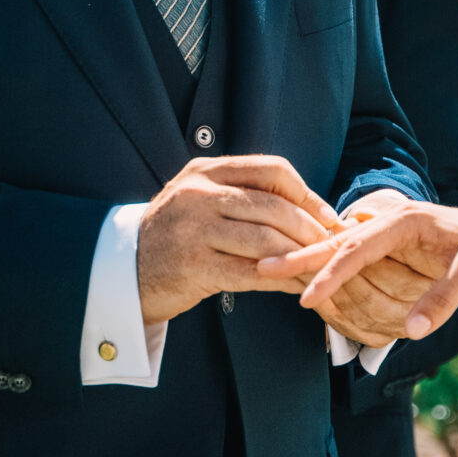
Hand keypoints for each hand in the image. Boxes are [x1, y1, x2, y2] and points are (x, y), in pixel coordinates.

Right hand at [137, 156, 339, 324]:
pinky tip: (297, 286)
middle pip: (274, 206)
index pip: (271, 169)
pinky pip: (252, 273)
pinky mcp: (193, 266)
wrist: (126, 270)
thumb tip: (309, 206)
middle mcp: (198, 194)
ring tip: (320, 267)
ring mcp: (193, 230)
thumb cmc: (176, 236)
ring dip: (301, 256)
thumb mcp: (200, 199)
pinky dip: (282, 280)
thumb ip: (242, 194)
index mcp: (206, 171)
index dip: (306, 194)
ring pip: (266, 240)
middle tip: (331, 246)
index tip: (327, 215)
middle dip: (311, 228)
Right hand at [261, 202, 457, 341]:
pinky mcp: (400, 249)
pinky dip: (336, 270)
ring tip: (275, 273)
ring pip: (346, 250)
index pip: (358, 245)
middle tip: (262, 267)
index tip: (304, 293)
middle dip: (302, 256)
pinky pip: (361, 260)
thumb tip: (413, 329)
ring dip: (314, 262)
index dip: (329, 271)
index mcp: (409, 220)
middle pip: (340, 242)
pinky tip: (315, 281)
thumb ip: (445, 298)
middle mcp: (397, 222)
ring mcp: (397, 235)